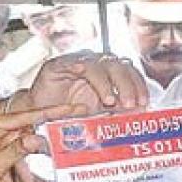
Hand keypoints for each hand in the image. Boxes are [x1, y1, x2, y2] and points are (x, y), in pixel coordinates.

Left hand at [0, 105, 76, 181]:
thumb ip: (17, 150)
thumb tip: (37, 140)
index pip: (22, 116)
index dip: (47, 112)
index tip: (65, 108)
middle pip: (26, 126)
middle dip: (47, 127)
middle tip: (70, 120)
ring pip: (24, 141)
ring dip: (39, 146)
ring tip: (61, 139)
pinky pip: (18, 153)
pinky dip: (29, 158)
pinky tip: (44, 154)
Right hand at [17, 51, 148, 113]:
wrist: (37, 117)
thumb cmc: (67, 117)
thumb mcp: (97, 118)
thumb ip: (116, 116)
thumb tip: (139, 117)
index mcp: (109, 76)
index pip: (131, 73)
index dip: (139, 86)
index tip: (144, 103)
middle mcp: (97, 66)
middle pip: (120, 66)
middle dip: (129, 85)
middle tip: (131, 104)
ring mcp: (79, 63)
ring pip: (101, 63)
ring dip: (109, 82)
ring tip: (110, 101)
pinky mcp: (60, 65)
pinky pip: (77, 63)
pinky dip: (85, 72)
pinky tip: (89, 83)